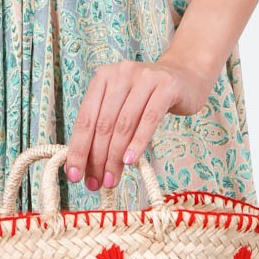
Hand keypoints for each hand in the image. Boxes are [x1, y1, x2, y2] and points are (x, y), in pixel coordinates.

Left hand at [65, 57, 216, 193]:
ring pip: (124, 124)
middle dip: (97, 159)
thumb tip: (86, 169)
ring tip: (112, 180)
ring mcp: (144, 78)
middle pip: (104, 124)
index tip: (74, 175)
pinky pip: (149, 119)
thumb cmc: (148, 100)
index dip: (78, 150)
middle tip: (96, 184)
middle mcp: (121, 74)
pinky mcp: (166, 87)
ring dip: (115, 157)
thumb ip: (104, 132)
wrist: (185, 78)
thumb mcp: (122, 109)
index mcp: (103, 78)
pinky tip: (130, 161)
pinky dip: (138, 142)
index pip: (85, 119)